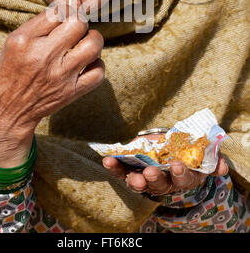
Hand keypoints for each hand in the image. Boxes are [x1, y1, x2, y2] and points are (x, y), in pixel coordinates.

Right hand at [0, 7, 104, 166]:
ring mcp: (59, 76)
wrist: (6, 112)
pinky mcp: (71, 92)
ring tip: (85, 43)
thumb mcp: (12, 43)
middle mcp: (43, 56)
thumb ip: (38, 26)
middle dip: (80, 22)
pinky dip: (97, 65)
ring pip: (93, 45)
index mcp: (24, 41)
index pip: (57, 12)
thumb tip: (67, 8)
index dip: (66, 9)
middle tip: (76, 29)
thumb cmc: (8, 73)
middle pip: (78, 23)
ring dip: (93, 40)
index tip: (66, 14)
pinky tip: (88, 63)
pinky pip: (98, 73)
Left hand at [102, 155, 227, 196]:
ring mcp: (146, 177)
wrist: (167, 146)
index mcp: (183, 176)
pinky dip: (115, 167)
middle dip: (155, 179)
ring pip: (140, 182)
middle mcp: (165, 181)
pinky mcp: (131, 170)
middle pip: (160, 185)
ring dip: (134, 180)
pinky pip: (122, 171)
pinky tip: (108, 160)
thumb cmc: (186, 150)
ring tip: (130, 175)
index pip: (184, 179)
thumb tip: (222, 167)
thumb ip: (212, 159)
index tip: (177, 166)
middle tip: (150, 173)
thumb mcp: (201, 154)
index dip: (181, 173)